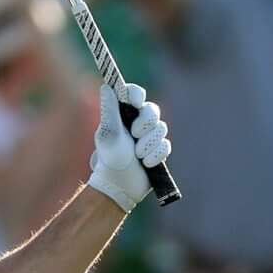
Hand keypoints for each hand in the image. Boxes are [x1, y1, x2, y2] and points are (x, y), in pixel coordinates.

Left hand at [85, 84, 170, 213]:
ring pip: (162, 128)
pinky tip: (146, 163)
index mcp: (122, 114)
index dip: (137, 95)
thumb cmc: (109, 159)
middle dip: (146, 123)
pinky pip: (166, 145)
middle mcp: (136, 122)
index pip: (134, 94)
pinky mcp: (158, 150)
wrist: (119, 186)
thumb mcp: (108, 134)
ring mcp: (149, 136)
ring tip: (137, 155)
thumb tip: (106, 86)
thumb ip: (109, 110)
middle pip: (153, 110)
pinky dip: (156, 155)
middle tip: (135, 134)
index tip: (135, 103)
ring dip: (149, 143)